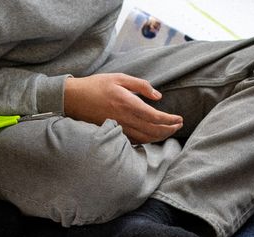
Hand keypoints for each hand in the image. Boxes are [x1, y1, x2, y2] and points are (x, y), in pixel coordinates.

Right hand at [64, 73, 182, 143]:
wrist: (74, 99)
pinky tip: (153, 135)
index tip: (179, 119)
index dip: (169, 120)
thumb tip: (158, 96)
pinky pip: (135, 140)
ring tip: (170, 130)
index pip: (154, 117)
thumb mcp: (119, 78)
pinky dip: (148, 140)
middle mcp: (125, 118)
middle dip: (169, 129)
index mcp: (127, 103)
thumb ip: (141, 86)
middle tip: (179, 125)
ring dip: (161, 136)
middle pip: (153, 130)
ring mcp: (119, 127)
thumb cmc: (96, 85)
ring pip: (145, 138)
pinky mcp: (114, 132)